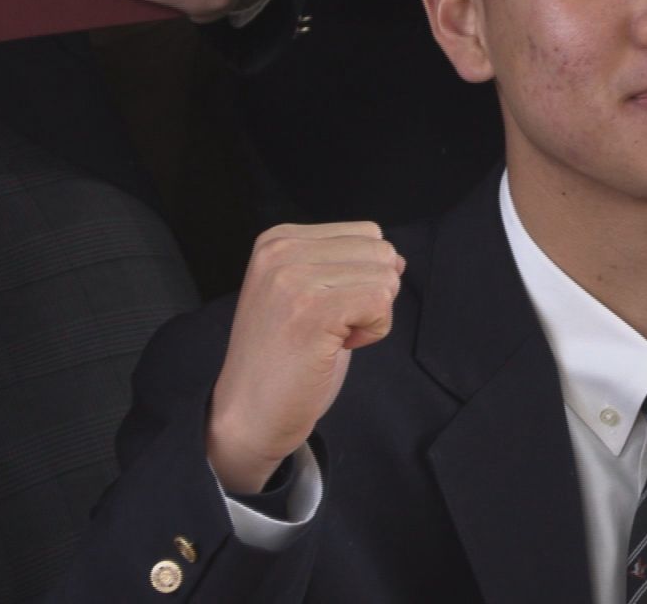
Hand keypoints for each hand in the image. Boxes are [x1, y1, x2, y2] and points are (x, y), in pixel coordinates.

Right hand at [206, 222, 403, 493]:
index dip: (362, 278)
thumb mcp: (308, 296)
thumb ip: (347, 268)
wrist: (249, 414)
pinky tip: (338, 347)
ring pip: (386, 277)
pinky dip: (374, 331)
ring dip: (372, 316)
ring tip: (329, 338)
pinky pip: (382, 303)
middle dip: (372, 294)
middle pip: (380, 251)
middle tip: (330, 327)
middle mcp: (282, 251)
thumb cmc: (284, 361)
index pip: (366, 233)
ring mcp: (294, 279)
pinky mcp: (313, 310)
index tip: (324, 310)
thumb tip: (396, 259)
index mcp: (278, 240)